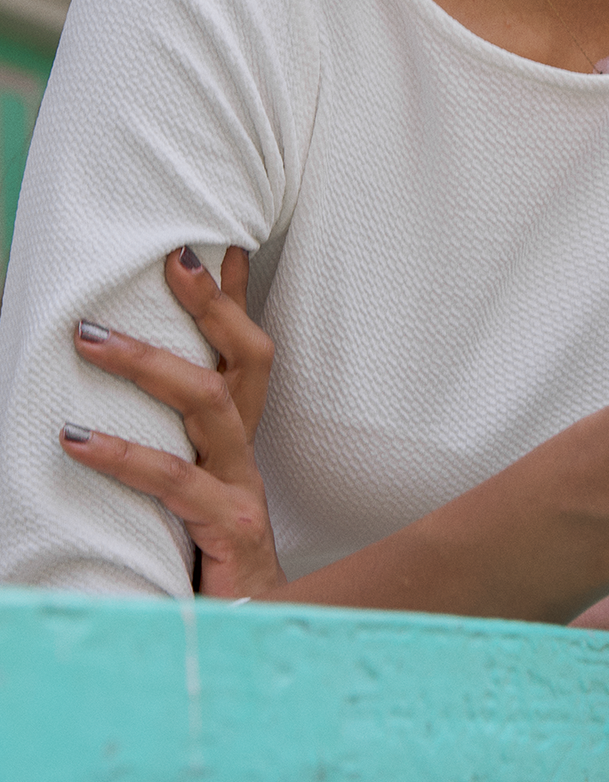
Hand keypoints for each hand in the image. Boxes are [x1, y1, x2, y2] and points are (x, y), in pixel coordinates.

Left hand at [60, 246, 284, 598]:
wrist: (247, 651)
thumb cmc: (204, 573)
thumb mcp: (181, 498)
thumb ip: (163, 450)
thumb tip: (96, 400)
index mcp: (237, 443)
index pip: (244, 351)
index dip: (233, 296)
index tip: (213, 244)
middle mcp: (247, 455)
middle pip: (246, 358)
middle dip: (210, 303)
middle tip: (168, 257)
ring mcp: (243, 490)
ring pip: (211, 403)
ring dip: (151, 361)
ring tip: (89, 335)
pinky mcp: (229, 531)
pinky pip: (174, 482)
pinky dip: (124, 455)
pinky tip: (75, 440)